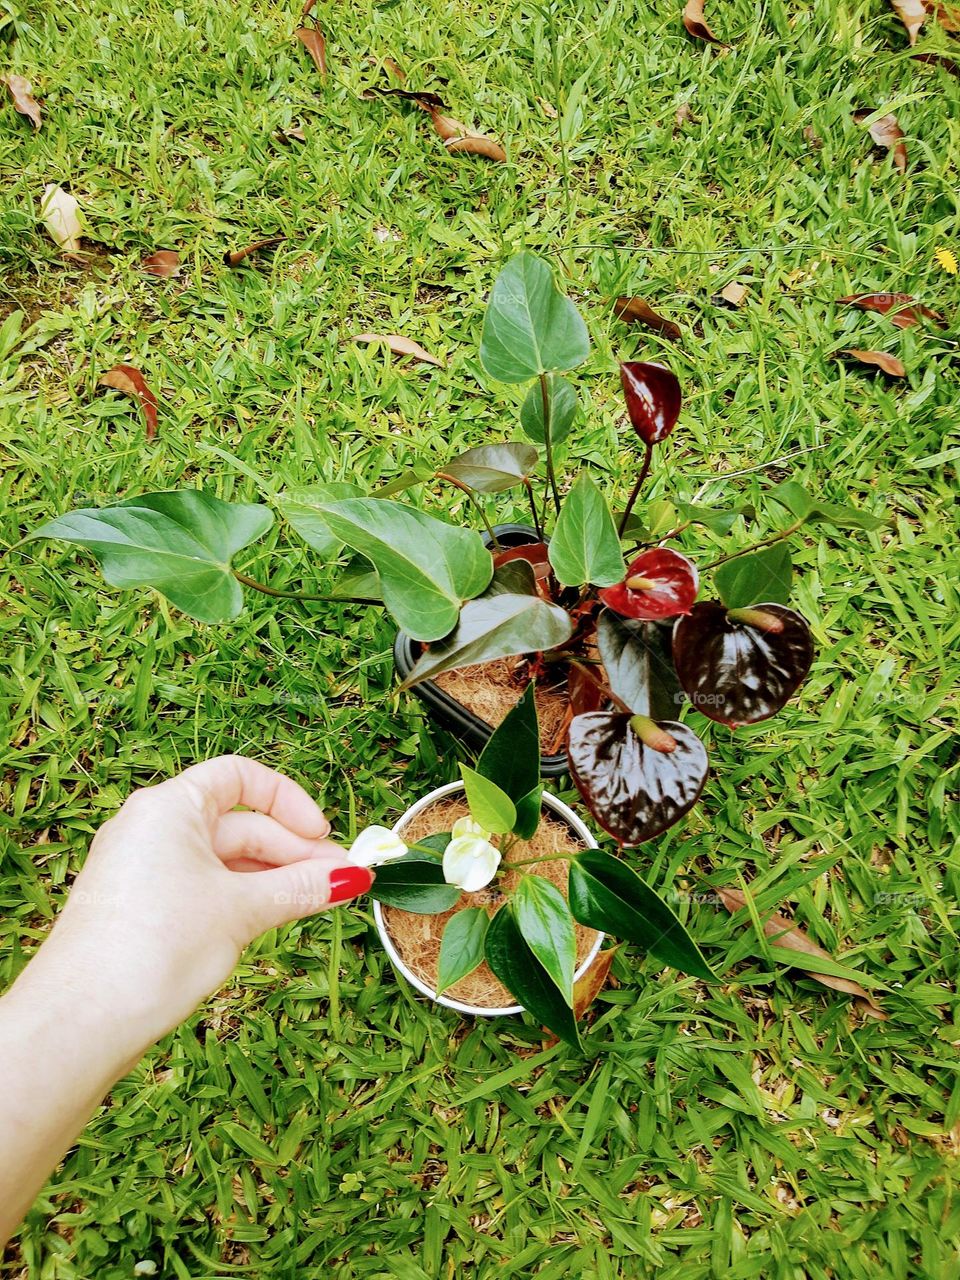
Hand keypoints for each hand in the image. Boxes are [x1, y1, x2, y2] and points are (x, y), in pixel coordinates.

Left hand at [25, 755, 371, 1056]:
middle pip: (238, 824)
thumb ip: (300, 887)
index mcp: (169, 807)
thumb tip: (350, 876)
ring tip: (315, 903)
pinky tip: (270, 921)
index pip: (240, 778)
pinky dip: (240, 898)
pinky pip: (201, 886)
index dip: (289, 801)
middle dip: (293, 852)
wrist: (81, 1022)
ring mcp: (142, 868)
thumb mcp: (241, 911)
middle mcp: (150, 828)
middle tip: (339, 882)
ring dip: (271, 878)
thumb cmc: (154, 948)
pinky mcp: (139, 906)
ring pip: (222, 860)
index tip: (322, 836)